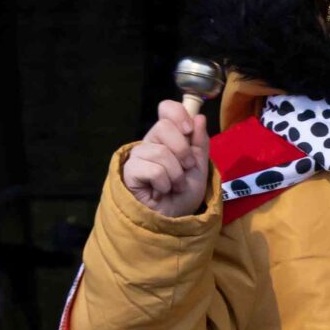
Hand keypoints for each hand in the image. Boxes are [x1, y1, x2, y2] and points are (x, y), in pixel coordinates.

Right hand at [122, 99, 210, 216]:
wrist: (175, 220)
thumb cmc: (184, 194)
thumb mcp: (200, 168)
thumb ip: (200, 143)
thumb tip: (199, 117)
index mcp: (168, 137)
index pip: (166, 109)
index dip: (178, 113)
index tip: (189, 130)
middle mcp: (150, 142)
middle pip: (163, 127)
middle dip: (182, 151)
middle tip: (186, 168)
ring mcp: (138, 156)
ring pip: (160, 152)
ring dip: (176, 174)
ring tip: (174, 186)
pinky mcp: (129, 172)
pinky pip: (152, 169)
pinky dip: (164, 184)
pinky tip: (161, 192)